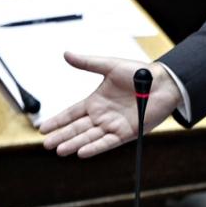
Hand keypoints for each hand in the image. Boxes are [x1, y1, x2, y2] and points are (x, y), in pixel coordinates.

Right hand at [40, 52, 182, 157]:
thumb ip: (87, 63)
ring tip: (59, 150)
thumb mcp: (110, 66)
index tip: (43, 129)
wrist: (163, 82)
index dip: (58, 121)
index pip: (71, 113)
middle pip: (77, 128)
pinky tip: (81, 152)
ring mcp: (114, 125)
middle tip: (46, 144)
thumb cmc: (139, 74)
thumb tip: (66, 54)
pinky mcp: (127, 132)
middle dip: (62, 136)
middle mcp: (103, 115)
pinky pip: (108, 142)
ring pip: (89, 136)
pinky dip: (95, 147)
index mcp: (96, 101)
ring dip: (74, 143)